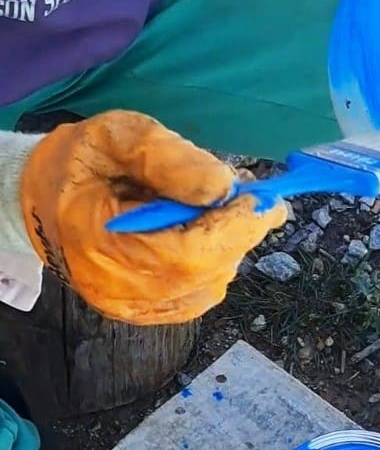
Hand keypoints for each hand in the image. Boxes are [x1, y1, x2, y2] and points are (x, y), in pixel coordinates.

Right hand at [19, 110, 284, 325]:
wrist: (42, 199)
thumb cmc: (81, 163)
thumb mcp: (117, 136)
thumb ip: (169, 157)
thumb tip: (223, 187)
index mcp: (101, 243)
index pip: (188, 254)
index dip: (235, 228)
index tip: (266, 199)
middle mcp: (118, 291)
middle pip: (205, 272)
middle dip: (239, 231)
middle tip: (254, 196)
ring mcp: (132, 308)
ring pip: (210, 285)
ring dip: (228, 245)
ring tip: (217, 208)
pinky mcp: (145, 313)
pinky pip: (199, 295)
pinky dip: (216, 263)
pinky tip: (205, 234)